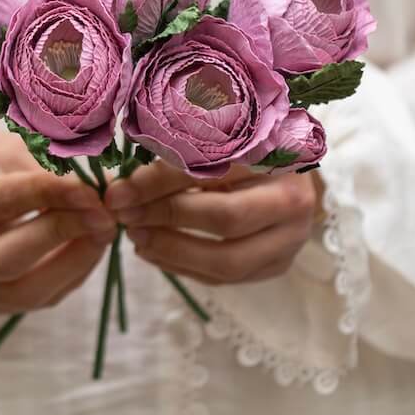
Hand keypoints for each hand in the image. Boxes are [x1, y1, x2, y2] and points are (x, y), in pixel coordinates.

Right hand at [0, 124, 115, 313]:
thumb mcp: (6, 150)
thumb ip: (51, 170)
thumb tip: (108, 188)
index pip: (1, 202)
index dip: (51, 194)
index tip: (92, 188)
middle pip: (10, 259)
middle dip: (64, 233)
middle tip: (105, 212)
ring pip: (27, 291)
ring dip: (75, 260)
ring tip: (104, 228)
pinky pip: (36, 299)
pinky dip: (71, 273)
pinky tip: (90, 245)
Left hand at [106, 162, 321, 284]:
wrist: (292, 169)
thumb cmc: (246, 143)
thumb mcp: (218, 136)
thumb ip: (177, 152)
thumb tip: (123, 185)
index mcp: (278, 155)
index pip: (214, 170)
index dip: (161, 181)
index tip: (121, 190)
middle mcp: (293, 199)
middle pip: (226, 218)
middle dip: (166, 218)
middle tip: (125, 216)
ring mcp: (290, 239)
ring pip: (227, 260)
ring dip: (172, 251)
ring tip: (135, 235)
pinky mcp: (278, 265)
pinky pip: (225, 278)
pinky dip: (183, 267)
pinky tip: (152, 250)